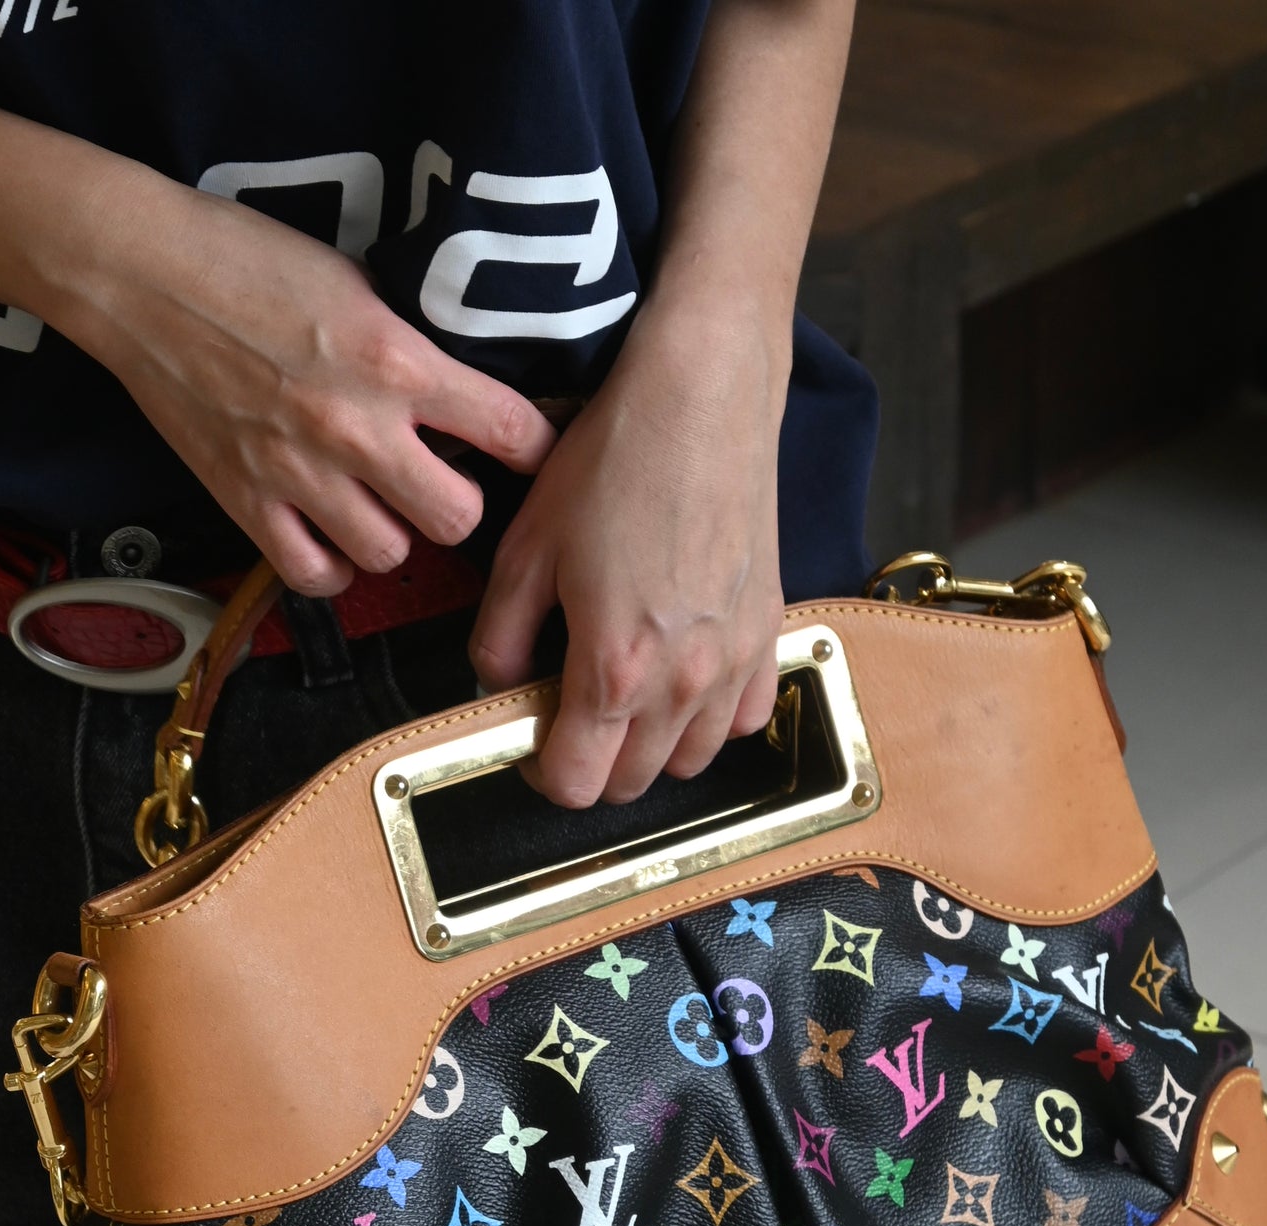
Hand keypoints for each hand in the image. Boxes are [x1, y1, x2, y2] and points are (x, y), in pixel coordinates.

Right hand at [48, 174, 555, 595]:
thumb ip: (411, 349)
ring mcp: (299, 473)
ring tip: (378, 505)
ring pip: (389, 555)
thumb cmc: (245, 260)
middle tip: (442, 482)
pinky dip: (330, 565)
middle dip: (459, 504)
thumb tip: (459, 397)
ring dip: (393, 535)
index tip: (534, 452)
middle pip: (456, 520)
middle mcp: (356, 428)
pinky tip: (330, 534)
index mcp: (396, 360)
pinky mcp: (247, 502)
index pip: (511, 430)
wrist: (141, 273)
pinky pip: (314, 575)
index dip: (537, 449)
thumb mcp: (356, 285)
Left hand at [466, 301, 790, 807]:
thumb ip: (499, 637)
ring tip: (625, 698)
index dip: (543, 774)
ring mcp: (734, 663)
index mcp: (613, 668)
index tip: (532, 740)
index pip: (577, 784)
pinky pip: (745, 720)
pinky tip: (683, 679)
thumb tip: (497, 685)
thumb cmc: (613, 463)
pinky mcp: (768, 634)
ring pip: (690, 762)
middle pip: (630, 785)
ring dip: (650, 749)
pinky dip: (711, 719)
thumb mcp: (524, 550)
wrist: (702, 400)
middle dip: (592, 765)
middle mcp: (681, 682)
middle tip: (569, 715)